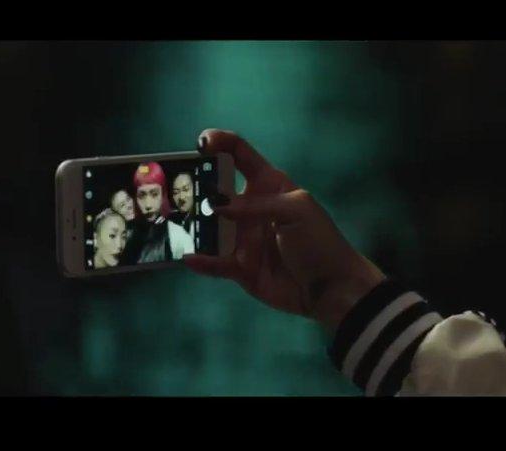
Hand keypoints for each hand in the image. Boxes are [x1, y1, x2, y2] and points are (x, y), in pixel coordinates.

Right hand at [184, 129, 385, 331]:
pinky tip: (189, 256)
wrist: (333, 287)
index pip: (239, 155)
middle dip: (194, 186)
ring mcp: (243, 238)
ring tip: (172, 220)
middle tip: (173, 187)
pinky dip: (202, 261)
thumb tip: (217, 205)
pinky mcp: (240, 268)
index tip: (201, 144)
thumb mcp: (296, 210)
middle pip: (214, 190)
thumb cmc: (320, 241)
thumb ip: (256, 205)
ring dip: (192, 224)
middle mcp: (250, 208)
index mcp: (268, 185)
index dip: (220, 143)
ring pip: (209, 227)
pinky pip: (215, 262)